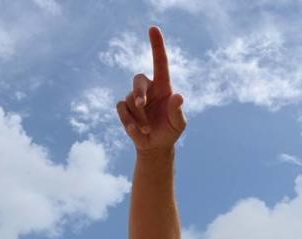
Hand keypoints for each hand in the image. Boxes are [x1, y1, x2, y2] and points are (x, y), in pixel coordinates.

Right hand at [116, 26, 186, 151]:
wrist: (156, 145)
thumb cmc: (170, 130)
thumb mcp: (179, 124)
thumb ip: (178, 111)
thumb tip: (178, 96)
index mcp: (163, 86)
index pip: (160, 62)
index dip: (157, 45)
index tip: (153, 28)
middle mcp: (148, 88)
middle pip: (138, 80)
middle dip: (138, 91)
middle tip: (141, 103)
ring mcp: (134, 98)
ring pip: (129, 100)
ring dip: (139, 117)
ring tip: (148, 129)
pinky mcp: (124, 109)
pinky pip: (122, 110)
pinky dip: (130, 122)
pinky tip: (139, 131)